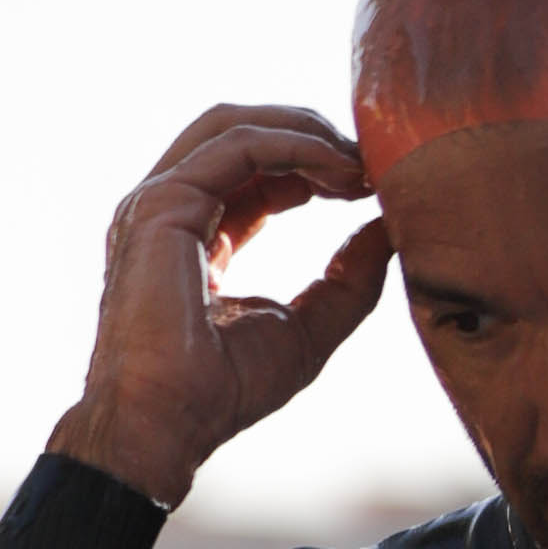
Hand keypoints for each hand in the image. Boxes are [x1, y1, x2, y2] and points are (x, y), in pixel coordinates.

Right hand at [48, 104, 391, 506]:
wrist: (168, 423)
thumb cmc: (224, 390)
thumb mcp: (310, 329)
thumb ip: (348, 281)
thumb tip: (387, 231)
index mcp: (197, 233)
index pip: (255, 172)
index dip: (314, 164)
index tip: (367, 183)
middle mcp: (172, 208)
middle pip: (240, 132)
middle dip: (309, 133)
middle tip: (369, 161)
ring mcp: (160, 202)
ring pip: (234, 125)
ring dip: (304, 132)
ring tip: (358, 163)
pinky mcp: (164, 205)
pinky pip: (236, 147)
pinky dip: (293, 146)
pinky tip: (338, 170)